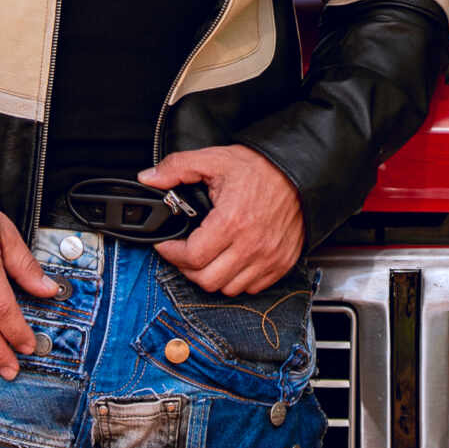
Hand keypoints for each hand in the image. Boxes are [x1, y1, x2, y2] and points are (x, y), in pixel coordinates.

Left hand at [144, 145, 304, 293]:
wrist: (300, 172)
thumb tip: (148, 178)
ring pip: (228, 288)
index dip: (171, 253)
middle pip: (206, 280)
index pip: (191, 257)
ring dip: (212, 275)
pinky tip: (231, 259)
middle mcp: (251, 245)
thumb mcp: (214, 159)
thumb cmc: (260, 167)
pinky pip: (252, 287)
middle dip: (188, 268)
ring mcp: (268, 258)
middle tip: (184, 252)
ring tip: (208, 256)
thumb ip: (176, 167)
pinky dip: (237, 279)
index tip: (166, 244)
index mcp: (231, 221)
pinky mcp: (281, 263)